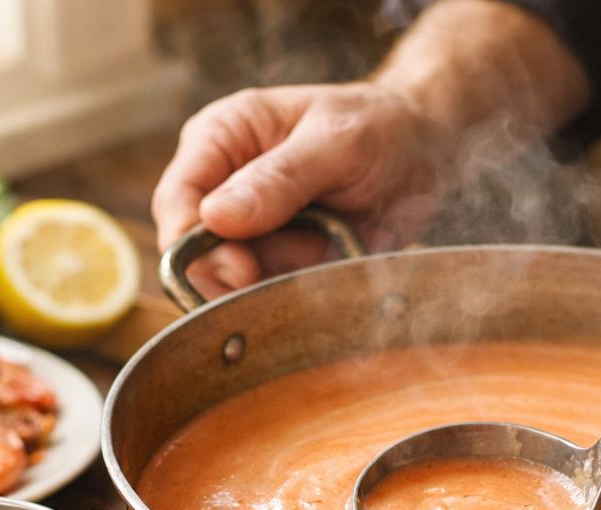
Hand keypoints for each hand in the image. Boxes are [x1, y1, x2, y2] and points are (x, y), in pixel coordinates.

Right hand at [151, 82, 446, 299]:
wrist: (424, 150)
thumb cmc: (379, 126)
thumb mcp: (337, 142)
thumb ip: (279, 179)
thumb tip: (215, 217)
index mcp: (219, 138)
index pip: (176, 203)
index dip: (194, 246)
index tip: (241, 268)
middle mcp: (222, 185)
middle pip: (195, 254)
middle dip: (242, 272)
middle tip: (298, 260)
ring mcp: (248, 228)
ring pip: (234, 283)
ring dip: (282, 277)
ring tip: (327, 240)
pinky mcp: (277, 259)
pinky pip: (270, 293)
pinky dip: (301, 287)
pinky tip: (331, 255)